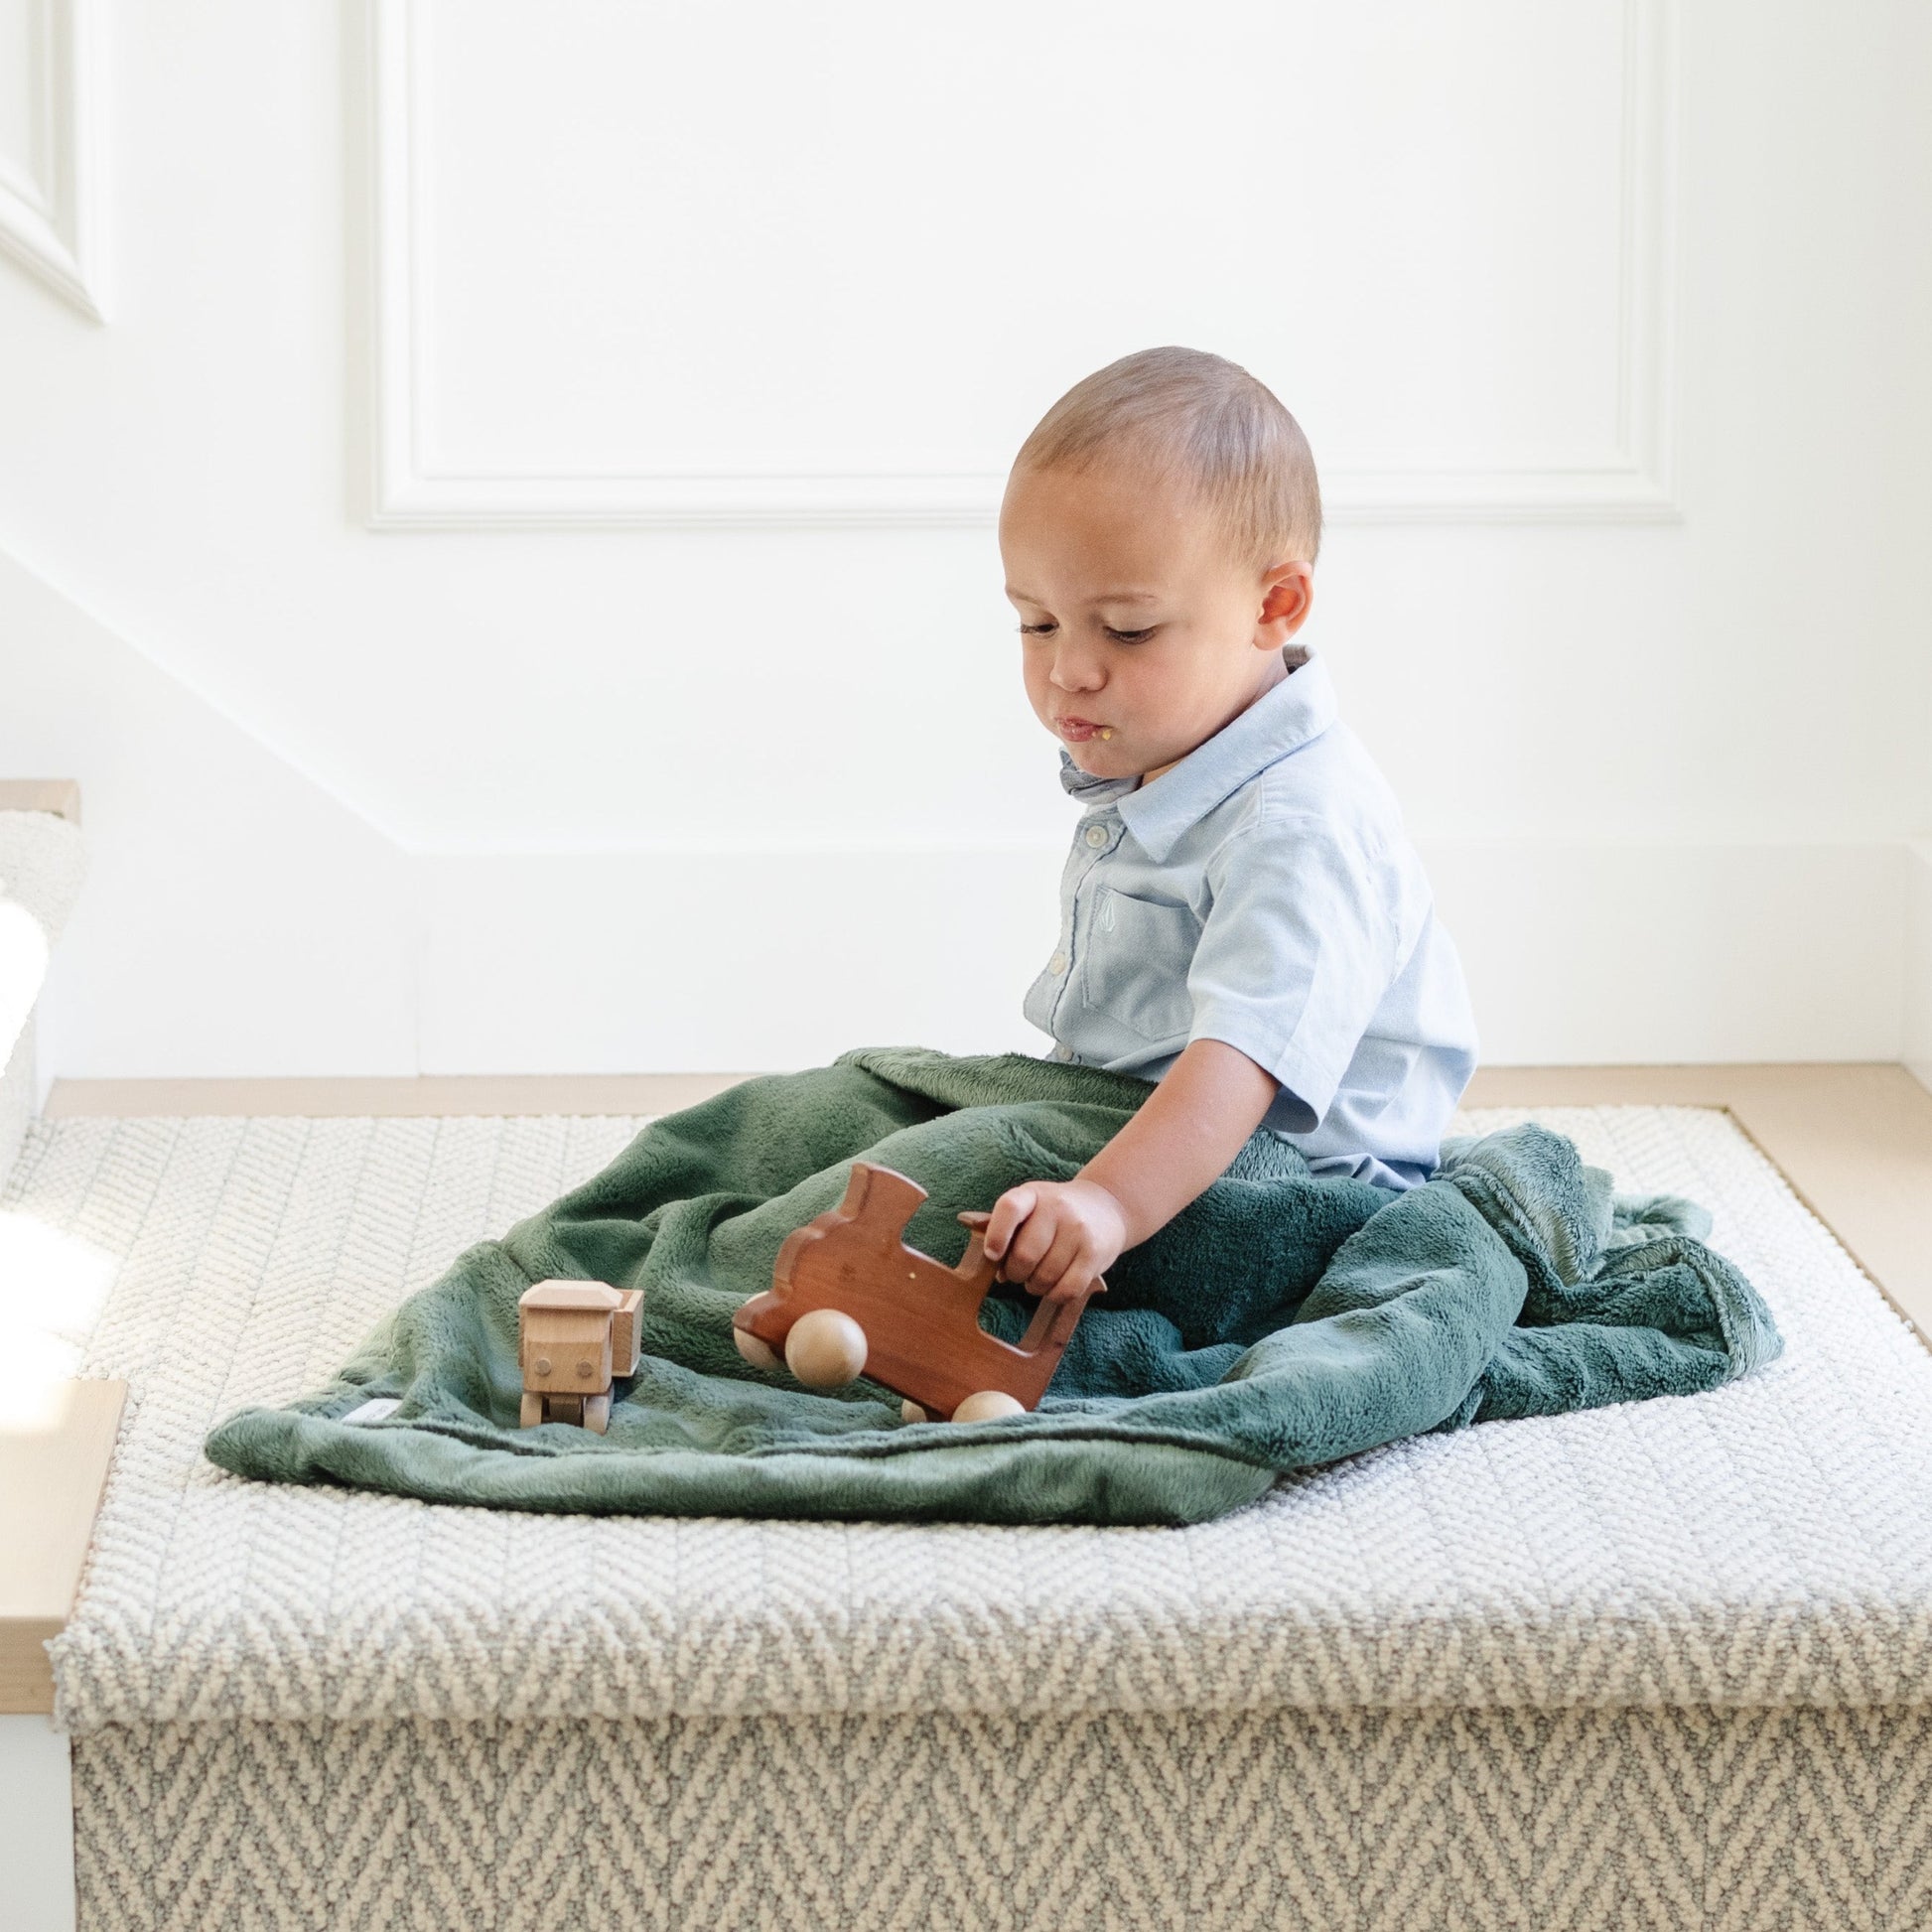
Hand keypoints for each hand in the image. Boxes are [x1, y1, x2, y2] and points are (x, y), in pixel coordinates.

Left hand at [977, 1177, 1125, 1302]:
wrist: (1105, 1206)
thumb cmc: (1055, 1214)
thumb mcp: (1031, 1208)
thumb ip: (1009, 1233)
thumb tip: (1000, 1274)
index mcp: (1032, 1194)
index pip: (1009, 1208)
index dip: (996, 1235)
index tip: (992, 1255)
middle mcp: (1057, 1208)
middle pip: (1024, 1255)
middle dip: (1015, 1273)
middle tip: (1020, 1271)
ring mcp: (1078, 1231)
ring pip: (1044, 1277)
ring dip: (1035, 1286)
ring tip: (1039, 1277)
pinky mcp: (1094, 1254)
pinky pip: (1067, 1289)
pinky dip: (1055, 1295)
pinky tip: (1055, 1286)